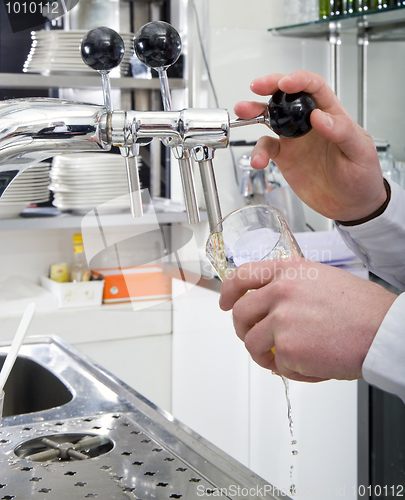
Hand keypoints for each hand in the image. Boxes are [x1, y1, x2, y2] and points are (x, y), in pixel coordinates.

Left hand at [219, 258, 396, 381]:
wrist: (385, 331)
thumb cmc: (361, 309)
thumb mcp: (320, 280)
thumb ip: (288, 286)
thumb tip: (265, 302)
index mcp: (288, 270)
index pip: (241, 276)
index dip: (228, 292)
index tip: (224, 303)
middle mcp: (280, 291)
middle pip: (239, 313)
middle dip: (243, 329)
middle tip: (255, 338)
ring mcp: (282, 319)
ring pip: (251, 342)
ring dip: (264, 354)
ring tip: (286, 358)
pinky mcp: (288, 348)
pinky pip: (275, 365)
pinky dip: (290, 370)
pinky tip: (311, 365)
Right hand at [234, 71, 385, 221]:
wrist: (351, 205)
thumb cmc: (362, 176)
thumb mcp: (360, 151)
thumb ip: (342, 131)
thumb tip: (319, 116)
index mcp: (331, 114)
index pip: (314, 88)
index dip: (299, 81)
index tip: (286, 83)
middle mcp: (309, 123)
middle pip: (287, 97)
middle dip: (270, 88)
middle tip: (257, 86)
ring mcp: (295, 140)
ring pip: (270, 119)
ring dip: (254, 114)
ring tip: (242, 113)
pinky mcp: (284, 158)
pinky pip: (266, 149)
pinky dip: (258, 153)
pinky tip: (258, 161)